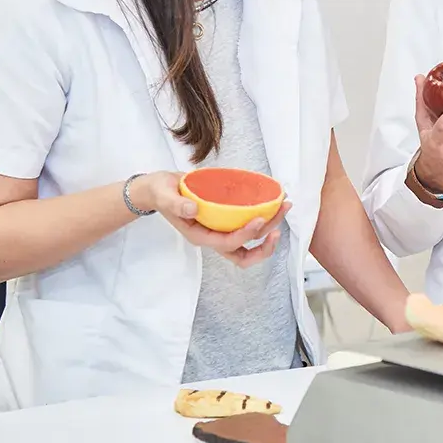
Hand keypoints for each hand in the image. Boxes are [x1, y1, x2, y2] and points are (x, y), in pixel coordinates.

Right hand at [131, 171, 287, 268]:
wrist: (159, 188)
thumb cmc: (160, 192)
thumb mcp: (164, 195)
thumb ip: (176, 203)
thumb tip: (193, 209)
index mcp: (200, 236)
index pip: (227, 244)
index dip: (245, 235)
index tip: (259, 218)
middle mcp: (213, 237)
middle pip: (243, 254)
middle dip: (265, 245)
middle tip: (279, 224)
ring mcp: (221, 229)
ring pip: (250, 242)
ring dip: (270, 228)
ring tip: (284, 207)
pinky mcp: (226, 219)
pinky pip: (248, 225)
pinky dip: (264, 218)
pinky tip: (274, 202)